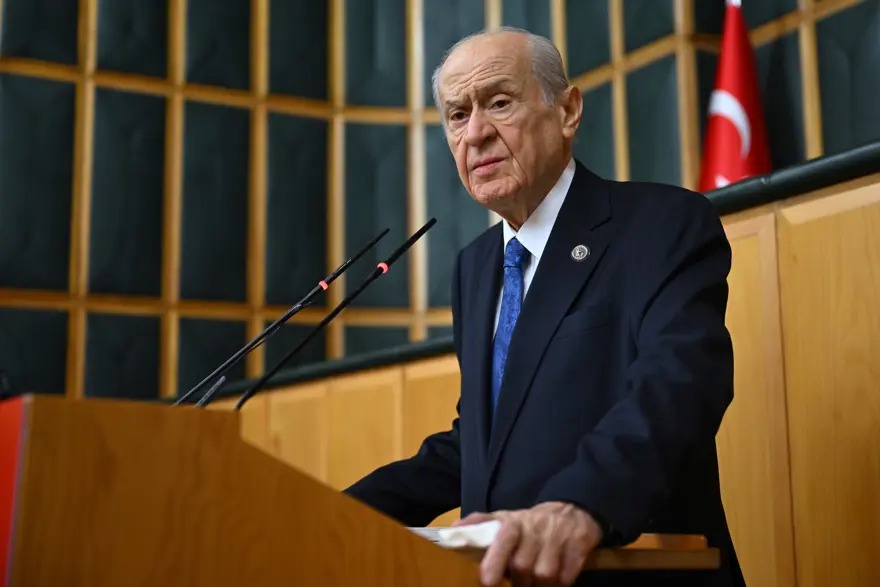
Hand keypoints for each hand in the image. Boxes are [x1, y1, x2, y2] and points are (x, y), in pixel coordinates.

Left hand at [454, 502, 602, 585]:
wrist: (572, 511)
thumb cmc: (530, 523)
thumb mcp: (504, 518)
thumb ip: (480, 523)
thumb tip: (453, 529)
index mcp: (514, 522)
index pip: (504, 538)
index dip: (495, 560)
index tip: (488, 581)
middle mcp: (535, 528)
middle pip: (523, 566)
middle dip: (520, 581)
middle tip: (520, 582)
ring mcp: (558, 537)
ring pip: (545, 575)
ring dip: (541, 584)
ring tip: (538, 580)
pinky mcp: (579, 545)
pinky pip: (567, 577)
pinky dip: (561, 582)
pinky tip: (557, 576)